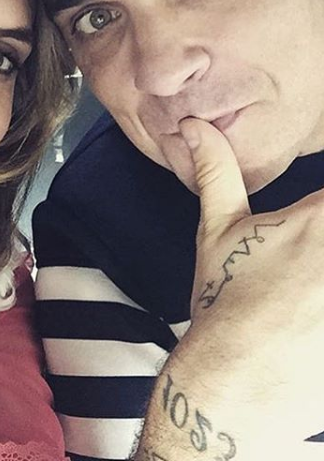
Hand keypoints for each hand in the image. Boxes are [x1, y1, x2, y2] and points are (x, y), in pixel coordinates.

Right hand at [179, 117, 323, 450]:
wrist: (236, 378)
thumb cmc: (225, 301)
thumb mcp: (216, 231)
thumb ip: (214, 172)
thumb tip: (194, 127)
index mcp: (321, 217)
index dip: (320, 214)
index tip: (304, 239)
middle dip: (319, 257)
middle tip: (305, 273)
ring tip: (309, 294)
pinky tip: (314, 317)